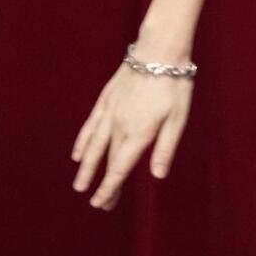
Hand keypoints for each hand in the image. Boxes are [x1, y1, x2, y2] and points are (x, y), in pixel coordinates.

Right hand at [70, 63, 193, 210]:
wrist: (158, 50)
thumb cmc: (174, 85)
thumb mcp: (178, 118)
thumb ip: (166, 148)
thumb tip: (157, 176)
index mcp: (138, 134)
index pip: (119, 169)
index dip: (109, 188)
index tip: (100, 204)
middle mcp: (119, 126)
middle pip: (107, 161)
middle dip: (102, 183)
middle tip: (98, 205)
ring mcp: (110, 112)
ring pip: (92, 145)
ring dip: (86, 167)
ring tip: (79, 185)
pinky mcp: (106, 99)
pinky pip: (90, 125)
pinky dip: (82, 141)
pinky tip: (77, 153)